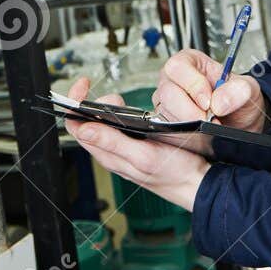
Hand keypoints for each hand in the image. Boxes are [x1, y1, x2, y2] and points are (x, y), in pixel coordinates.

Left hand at [64, 76, 208, 211]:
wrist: (195, 183)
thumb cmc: (173, 173)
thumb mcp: (143, 156)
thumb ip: (112, 143)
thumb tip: (85, 129)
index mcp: (107, 155)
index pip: (76, 127)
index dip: (75, 104)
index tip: (84, 85)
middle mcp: (110, 153)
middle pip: (86, 123)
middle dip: (94, 103)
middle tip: (115, 98)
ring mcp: (120, 150)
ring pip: (101, 125)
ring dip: (106, 108)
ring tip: (121, 102)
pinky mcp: (132, 147)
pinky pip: (116, 128)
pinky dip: (118, 114)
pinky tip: (129, 112)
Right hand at [152, 49, 265, 131]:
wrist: (241, 125)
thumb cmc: (238, 100)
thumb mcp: (248, 90)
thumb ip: (240, 89)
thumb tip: (220, 101)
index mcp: (191, 63)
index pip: (179, 66)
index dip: (193, 84)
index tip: (208, 101)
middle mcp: (175, 82)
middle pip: (167, 91)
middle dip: (189, 110)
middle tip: (208, 119)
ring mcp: (168, 104)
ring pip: (166, 112)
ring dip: (188, 123)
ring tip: (208, 127)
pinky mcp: (168, 124)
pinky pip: (168, 129)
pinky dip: (184, 134)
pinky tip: (200, 136)